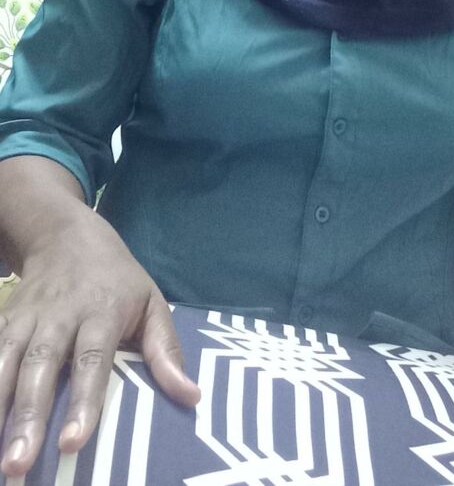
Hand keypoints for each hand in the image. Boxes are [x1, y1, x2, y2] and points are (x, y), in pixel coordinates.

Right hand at [0, 210, 199, 477]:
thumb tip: (191, 396)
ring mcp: (28, 317)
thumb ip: (166, 350)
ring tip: (0, 459)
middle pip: (41, 366)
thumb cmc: (117, 279)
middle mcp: (60, 315)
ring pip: (8, 362)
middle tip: (19, 463)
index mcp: (101, 310)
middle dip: (29, 416)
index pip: (91, 359)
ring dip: (0, 408)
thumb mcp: (151, 302)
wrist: (66, 234)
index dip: (82, 401)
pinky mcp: (5, 319)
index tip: (72, 442)